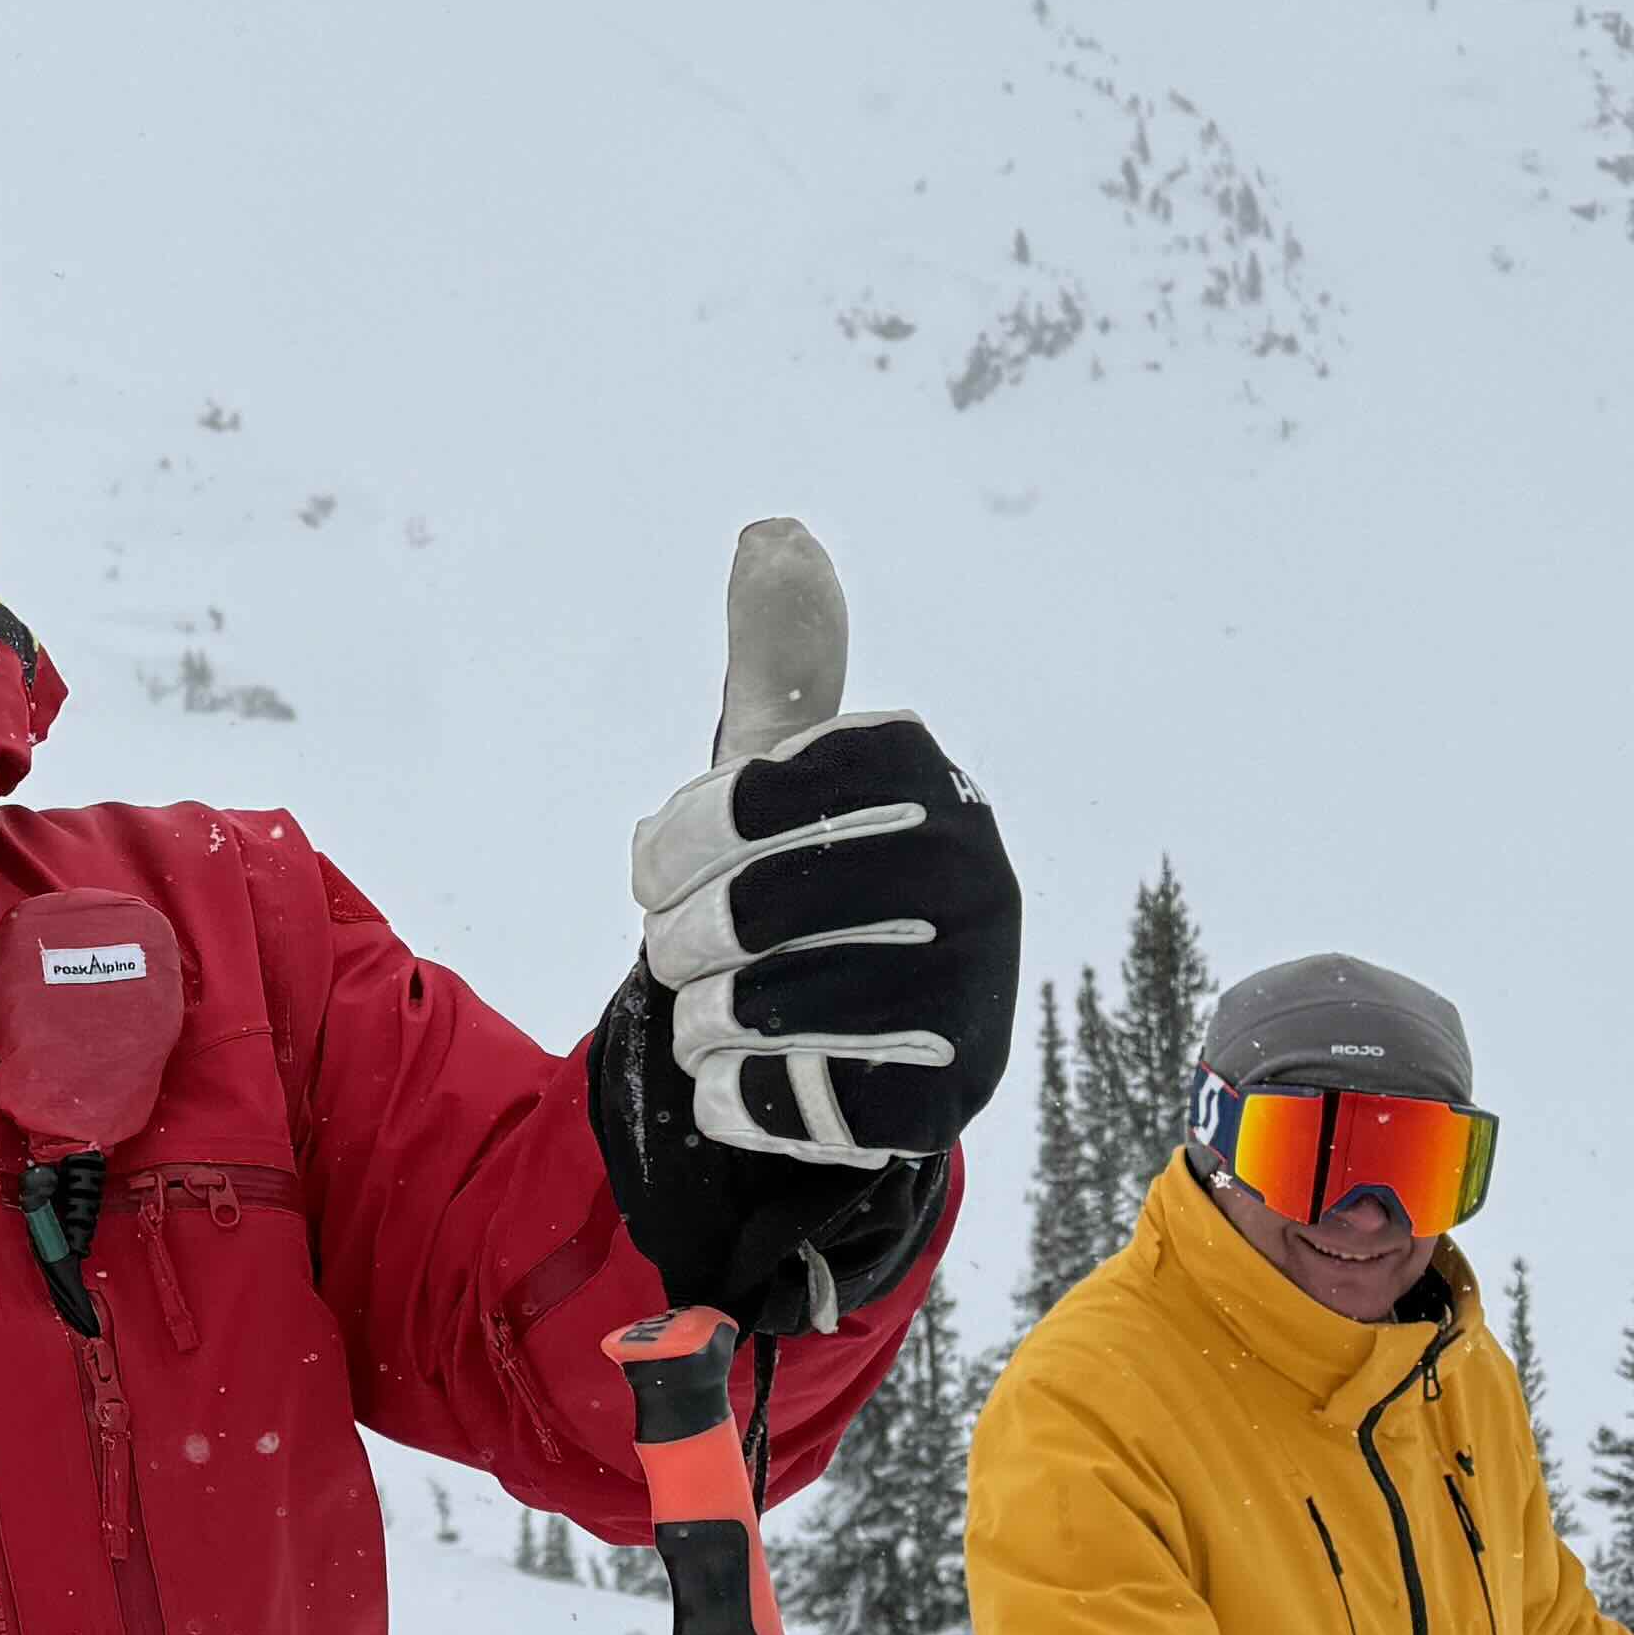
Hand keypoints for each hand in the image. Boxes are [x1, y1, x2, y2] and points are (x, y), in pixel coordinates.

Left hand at [591, 520, 1019, 1328]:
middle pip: (740, 912)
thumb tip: (773, 530)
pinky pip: (779, 1104)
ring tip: (728, 1013)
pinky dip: (731, 1097)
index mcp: (924, 777)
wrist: (871, 1049)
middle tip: (684, 952)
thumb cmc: (808, 886)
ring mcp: (969, 994)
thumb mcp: (786, 773)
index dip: (676, 841)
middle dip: (677, 942)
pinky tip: (751, 1078)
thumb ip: (779, 664)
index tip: (660, 864)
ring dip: (701, 1022)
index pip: (746, 792)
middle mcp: (973, 874)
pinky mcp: (942, 1104)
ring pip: (747, 1012)